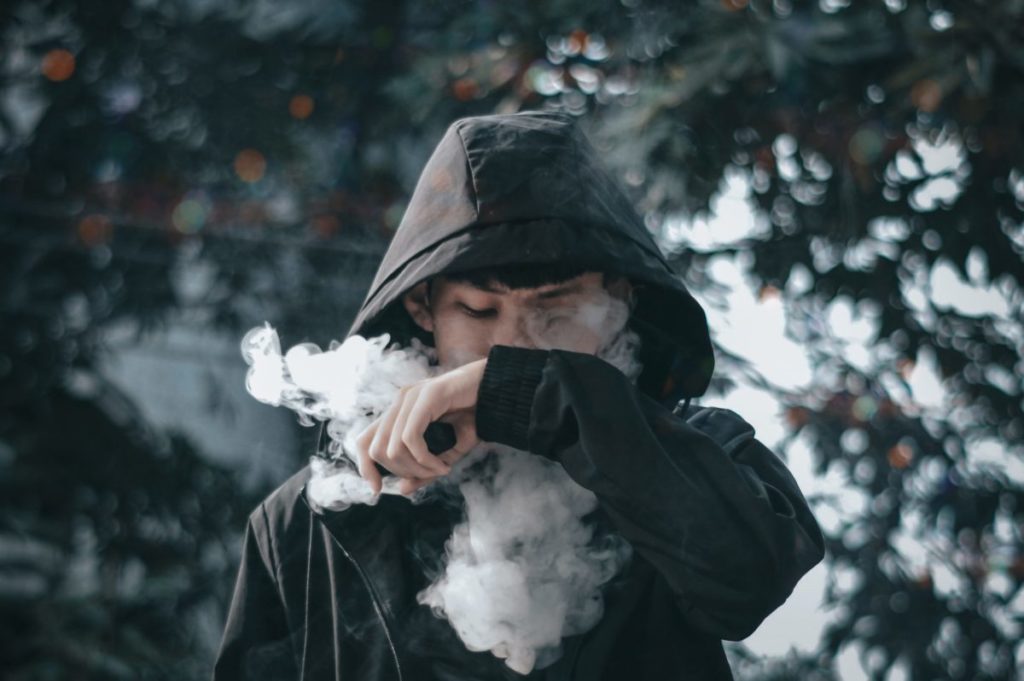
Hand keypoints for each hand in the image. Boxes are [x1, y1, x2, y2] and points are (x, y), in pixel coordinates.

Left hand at [354, 358, 485, 494]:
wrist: (497, 390)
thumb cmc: (473, 416)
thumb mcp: (446, 450)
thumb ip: (423, 469)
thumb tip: (402, 490)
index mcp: (399, 411)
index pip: (364, 441)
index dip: (365, 467)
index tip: (377, 489)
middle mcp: (399, 401)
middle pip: (376, 449)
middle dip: (401, 472)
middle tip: (429, 476)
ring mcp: (411, 396)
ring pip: (393, 447)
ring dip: (417, 468)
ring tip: (440, 470)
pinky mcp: (425, 396)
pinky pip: (411, 438)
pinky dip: (426, 459)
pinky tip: (444, 465)